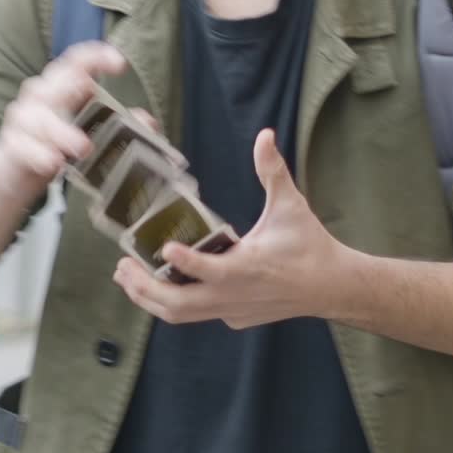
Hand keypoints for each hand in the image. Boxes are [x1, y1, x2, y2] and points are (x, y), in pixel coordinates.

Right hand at [0, 42, 126, 193]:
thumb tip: (149, 123)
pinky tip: (53, 164)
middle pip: (54, 84)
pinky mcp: (12, 145)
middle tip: (91, 93)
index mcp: (61, 86)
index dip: (95, 57)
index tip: (120, 65)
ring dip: (61, 132)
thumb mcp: (88, 132)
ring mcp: (22, 118)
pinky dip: (38, 153)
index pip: (75, 61)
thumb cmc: (55, 143)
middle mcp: (40, 95)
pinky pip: (23, 145)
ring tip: (83, 149)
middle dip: (73, 89)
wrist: (14, 173)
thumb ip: (118, 125)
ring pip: (38, 117)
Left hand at [113, 128, 341, 328]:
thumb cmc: (309, 245)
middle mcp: (235, 296)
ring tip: (126, 276)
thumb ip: (273, 171)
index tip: (165, 248)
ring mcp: (232, 311)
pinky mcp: (233, 318)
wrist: (331, 287)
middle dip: (145, 287)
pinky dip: (171, 302)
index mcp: (247, 268)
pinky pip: (196, 314)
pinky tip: (156, 282)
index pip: (210, 271)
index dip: (186, 262)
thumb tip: (265, 135)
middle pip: (180, 304)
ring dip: (150, 298)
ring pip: (181, 315)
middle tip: (122, 264)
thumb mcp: (291, 205)